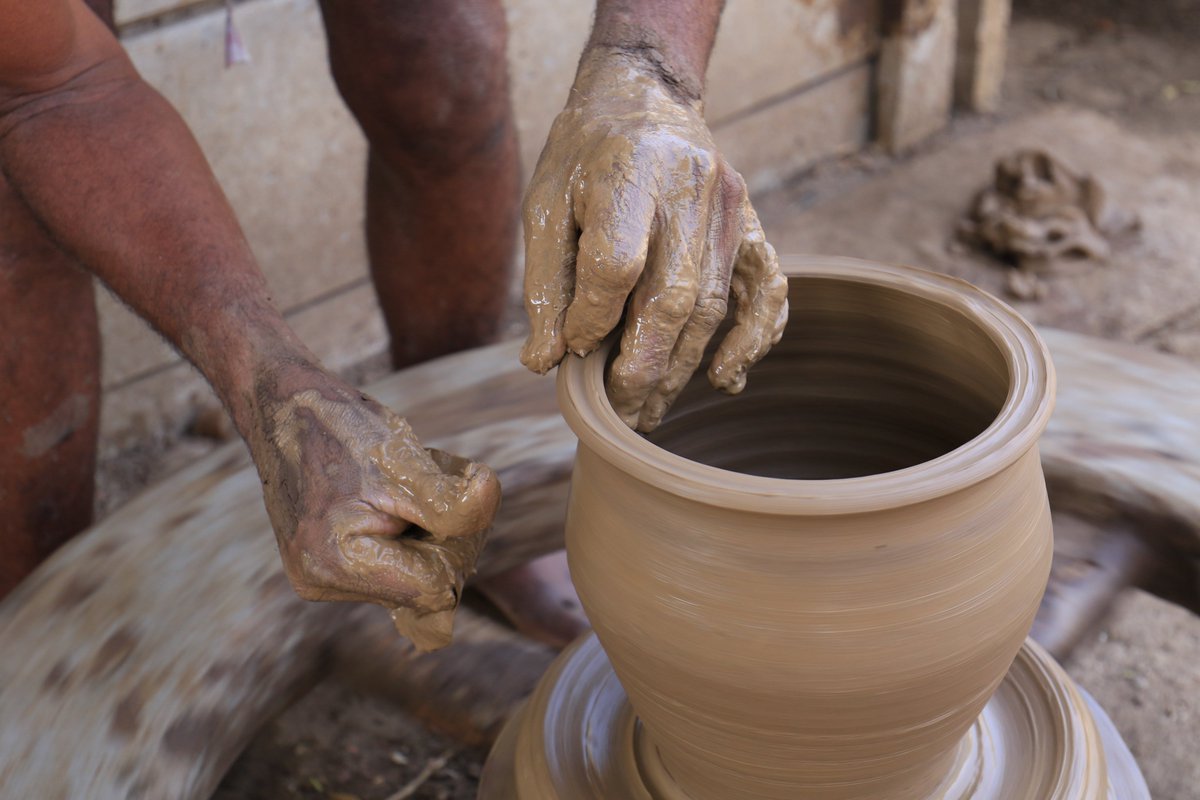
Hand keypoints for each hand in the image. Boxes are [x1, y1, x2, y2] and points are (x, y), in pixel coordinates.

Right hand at [246, 362, 499, 650]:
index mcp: (339, 565)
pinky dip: (403, 528)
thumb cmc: (342, 428)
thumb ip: (450, 502)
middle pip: (426, 585)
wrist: (283, 406)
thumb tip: (485, 513)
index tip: (442, 493)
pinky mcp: (325, 564)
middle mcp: (322, 582)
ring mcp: (320, 576)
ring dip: (422, 529)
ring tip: (393, 487)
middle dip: (439, 534)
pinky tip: (382, 497)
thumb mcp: (405, 462)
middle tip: (418, 484)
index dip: (458, 541)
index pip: (437, 587)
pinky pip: (393, 561)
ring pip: (413, 573)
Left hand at [520, 49, 788, 431]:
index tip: (574, 349)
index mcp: (626, 174)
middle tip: (622, 414)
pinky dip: (753, 339)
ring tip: (652, 409)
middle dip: (643, 368)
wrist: (643, 96)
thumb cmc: (584, 157)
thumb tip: (545, 362)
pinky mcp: (749, 222)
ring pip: (712, 305)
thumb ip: (544, 284)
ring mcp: (727, 207)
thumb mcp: (545, 205)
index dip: (591, 318)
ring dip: (682, 367)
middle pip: (672, 297)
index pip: (613, 264)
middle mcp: (687, 189)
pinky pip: (766, 289)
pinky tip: (726, 378)